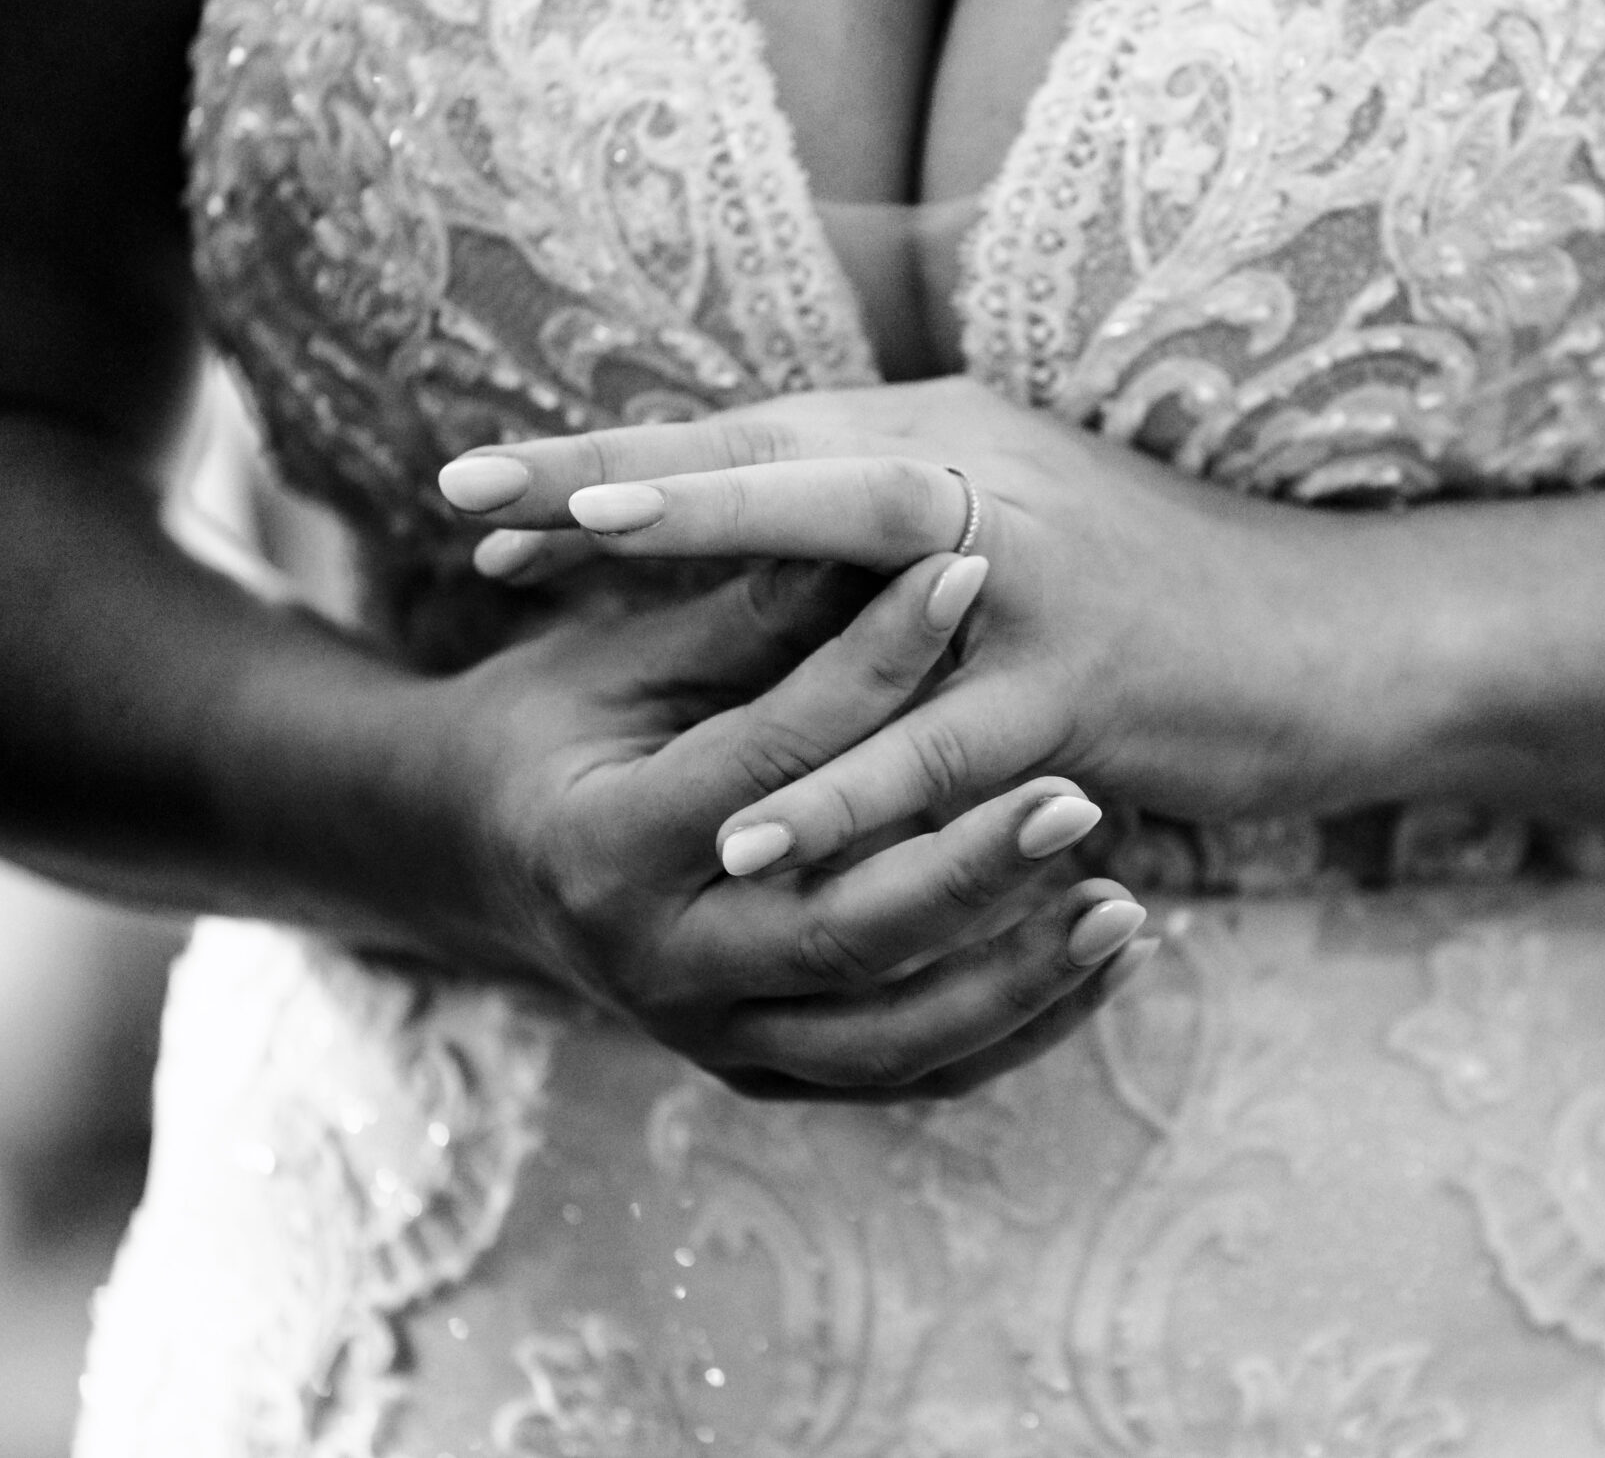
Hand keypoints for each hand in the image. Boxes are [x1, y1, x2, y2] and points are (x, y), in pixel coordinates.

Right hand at [402, 552, 1155, 1096]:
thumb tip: (881, 527)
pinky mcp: (763, 1069)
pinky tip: (1103, 961)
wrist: (475, 856)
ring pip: (893, 1035)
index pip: (769, 757)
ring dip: (1020, 975)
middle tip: (1080, 793)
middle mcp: (654, 966)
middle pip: (842, 930)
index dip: (871, 661)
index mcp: (605, 846)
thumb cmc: (560, 724)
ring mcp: (711, 1035)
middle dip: (972, 867)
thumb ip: (753, 615)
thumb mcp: (629, 659)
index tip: (970, 573)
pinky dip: (1015, 1026)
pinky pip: (910, 1076)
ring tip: (1128, 902)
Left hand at [435, 378, 1370, 873]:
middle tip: (470, 505)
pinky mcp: (1084, 690)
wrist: (1346, 636)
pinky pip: (939, 752)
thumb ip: (894, 525)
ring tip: (556, 639)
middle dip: (616, 485)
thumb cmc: (1167, 589)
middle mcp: (982, 486)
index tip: (480, 490)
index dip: (618, 464)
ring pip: (844, 596)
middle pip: (771, 474)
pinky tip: (751, 834)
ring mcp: (1033, 585)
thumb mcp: (1020, 521)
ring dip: (698, 612)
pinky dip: (842, 793)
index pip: (756, 443)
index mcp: (954, 444)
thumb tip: (761, 538)